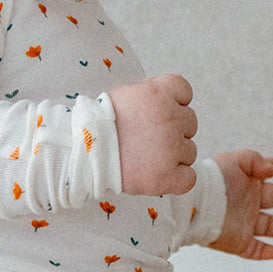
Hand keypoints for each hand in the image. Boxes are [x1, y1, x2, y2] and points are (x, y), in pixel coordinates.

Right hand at [109, 74, 197, 195]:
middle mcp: (170, 117)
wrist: (82, 153)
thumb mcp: (125, 95)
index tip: (156, 113)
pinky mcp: (168, 175)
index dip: (173, 103)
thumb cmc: (99, 125)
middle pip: (190, 123)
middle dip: (173, 130)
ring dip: (174, 156)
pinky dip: (177, 179)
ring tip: (146, 158)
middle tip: (147, 139)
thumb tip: (169, 97)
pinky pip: (189, 178)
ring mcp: (171, 147)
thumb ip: (152, 94)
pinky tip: (158, 175)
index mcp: (159, 93)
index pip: (185, 91)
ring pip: (189, 151)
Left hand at [209, 150, 272, 259]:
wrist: (194, 206)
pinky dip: (265, 253)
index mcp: (246, 182)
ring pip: (268, 227)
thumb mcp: (236, 161)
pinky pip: (254, 250)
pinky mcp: (238, 242)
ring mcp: (243, 223)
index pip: (266, 173)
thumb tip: (272, 169)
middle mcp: (247, 202)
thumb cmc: (214, 181)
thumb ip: (256, 160)